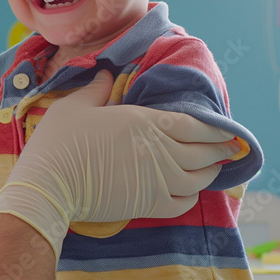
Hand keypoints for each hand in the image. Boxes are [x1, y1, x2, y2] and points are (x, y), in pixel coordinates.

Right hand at [0, 70, 240, 257]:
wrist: (49, 184)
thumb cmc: (60, 140)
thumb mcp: (75, 105)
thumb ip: (97, 88)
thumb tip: (108, 74)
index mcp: (144, 122)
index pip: (192, 124)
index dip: (215, 128)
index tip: (228, 130)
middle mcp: (158, 151)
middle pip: (202, 152)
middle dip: (220, 150)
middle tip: (231, 148)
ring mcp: (156, 180)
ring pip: (198, 178)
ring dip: (210, 172)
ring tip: (215, 167)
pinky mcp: (147, 204)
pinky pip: (183, 202)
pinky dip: (192, 196)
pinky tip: (191, 190)